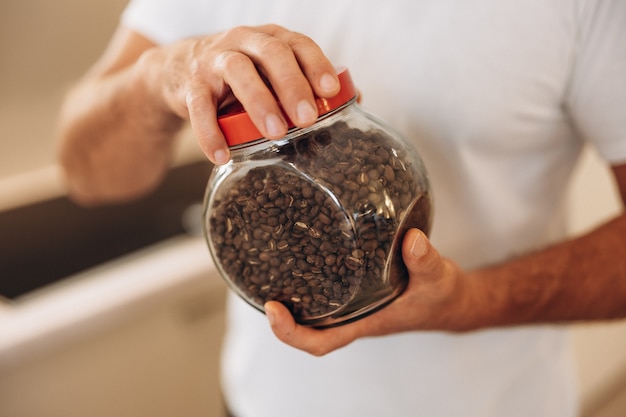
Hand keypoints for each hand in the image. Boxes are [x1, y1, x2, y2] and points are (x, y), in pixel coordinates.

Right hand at [138, 24, 339, 163]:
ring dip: (259, 102)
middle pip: (272, 54)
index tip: (330, 90)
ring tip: (275, 133)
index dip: (316, 64)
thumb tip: (353, 102)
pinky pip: (198, 106)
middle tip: (307, 117)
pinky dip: (210, 132)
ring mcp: (214, 60)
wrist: (180, 71)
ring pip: (238, 71)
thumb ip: (303, 85)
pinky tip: (222, 156)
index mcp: (270, 39)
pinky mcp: (189, 84)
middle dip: (292, 85)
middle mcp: (243, 42)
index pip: (298, 44)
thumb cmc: (240, 77)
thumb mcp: (270, 74)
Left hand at [264, 228, 476, 355]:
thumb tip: (411, 239)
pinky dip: (309, 277)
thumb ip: (425, 261)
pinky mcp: (356, 289)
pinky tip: (302, 251)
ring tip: (269, 264)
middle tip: (260, 281)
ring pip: (312, 309)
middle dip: (279, 314)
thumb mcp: (438, 279)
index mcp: (366, 322)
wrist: (450, 299)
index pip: (321, 343)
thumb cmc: (441, 297)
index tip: (274, 309)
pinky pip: (325, 289)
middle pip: (306, 328)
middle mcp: (352, 316)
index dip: (292, 333)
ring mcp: (353, 304)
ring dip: (291, 295)